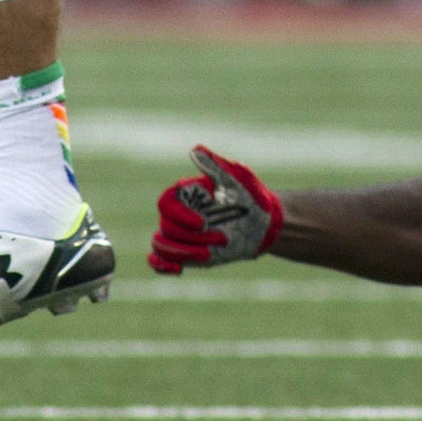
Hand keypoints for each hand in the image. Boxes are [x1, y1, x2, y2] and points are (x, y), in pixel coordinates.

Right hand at [149, 146, 283, 273]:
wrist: (262, 224)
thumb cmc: (251, 197)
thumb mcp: (237, 178)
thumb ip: (215, 165)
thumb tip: (195, 150)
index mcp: (185, 193)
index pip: (165, 204)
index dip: (179, 216)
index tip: (203, 223)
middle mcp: (178, 214)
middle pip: (166, 229)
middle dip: (192, 238)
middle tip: (223, 238)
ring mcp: (179, 234)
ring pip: (161, 246)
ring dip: (183, 253)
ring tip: (208, 254)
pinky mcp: (184, 253)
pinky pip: (160, 261)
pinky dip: (161, 266)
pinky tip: (176, 270)